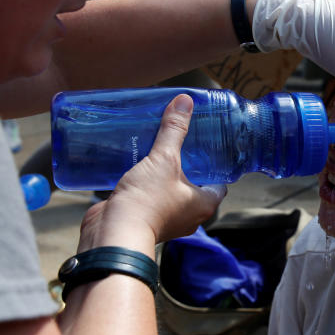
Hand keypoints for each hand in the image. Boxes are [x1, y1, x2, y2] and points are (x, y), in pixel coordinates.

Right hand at [78, 95, 225, 252]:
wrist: (115, 232)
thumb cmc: (147, 201)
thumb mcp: (164, 159)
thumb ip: (174, 131)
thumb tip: (185, 101)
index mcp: (204, 204)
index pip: (220, 183)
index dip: (216, 167)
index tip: (209, 148)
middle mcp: (190, 215)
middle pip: (195, 186)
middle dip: (188, 167)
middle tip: (182, 144)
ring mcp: (167, 219)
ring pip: (172, 192)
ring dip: (166, 176)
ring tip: (159, 152)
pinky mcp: (146, 219)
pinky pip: (152, 198)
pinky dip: (148, 185)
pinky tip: (138, 166)